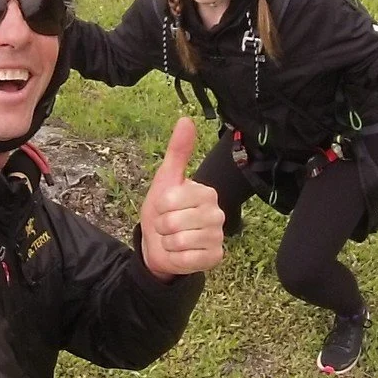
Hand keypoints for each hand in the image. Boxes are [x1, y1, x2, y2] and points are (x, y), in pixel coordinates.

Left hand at [140, 116, 225, 279]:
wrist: (160, 243)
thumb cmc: (163, 210)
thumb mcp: (166, 179)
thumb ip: (178, 151)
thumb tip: (186, 119)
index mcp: (206, 192)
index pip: (170, 200)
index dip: (159, 206)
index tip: (165, 207)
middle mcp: (217, 213)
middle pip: (173, 222)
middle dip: (162, 226)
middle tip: (168, 226)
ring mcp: (217, 237)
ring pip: (179, 241)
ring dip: (167, 242)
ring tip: (173, 238)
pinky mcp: (215, 257)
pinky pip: (187, 259)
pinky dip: (176, 257)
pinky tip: (181, 253)